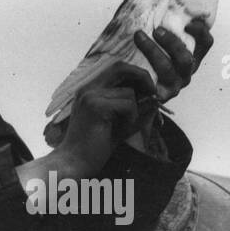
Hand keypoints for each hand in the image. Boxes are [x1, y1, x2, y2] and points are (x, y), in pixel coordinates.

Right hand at [20, 62, 154, 191]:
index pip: (116, 68)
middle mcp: (88, 88)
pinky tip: (120, 130)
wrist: (75, 163)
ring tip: (124, 126)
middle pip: (121, 67)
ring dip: (134, 111)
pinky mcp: (96, 106)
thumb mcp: (118, 123)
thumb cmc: (96, 147)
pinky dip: (131, 118)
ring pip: (129, 92)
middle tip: (153, 94)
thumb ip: (134, 108)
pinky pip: (128, 105)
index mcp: (90, 90)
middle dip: (142, 78)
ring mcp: (90, 95)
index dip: (135, 73)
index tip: (148, 88)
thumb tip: (154, 96)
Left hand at [131, 18, 213, 101]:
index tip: (188, 22)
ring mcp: (173, 86)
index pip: (205, 43)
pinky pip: (151, 86)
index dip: (201, 32)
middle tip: (157, 30)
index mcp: (191, 56)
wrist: (133, 90)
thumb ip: (159, 20)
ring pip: (168, 70)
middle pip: (186, 59)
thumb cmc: (145, 56)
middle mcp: (185, 72)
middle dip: (172, 43)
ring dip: (153, 51)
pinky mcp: (158, 96)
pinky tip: (128, 62)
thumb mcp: (157, 37)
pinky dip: (141, 73)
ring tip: (139, 36)